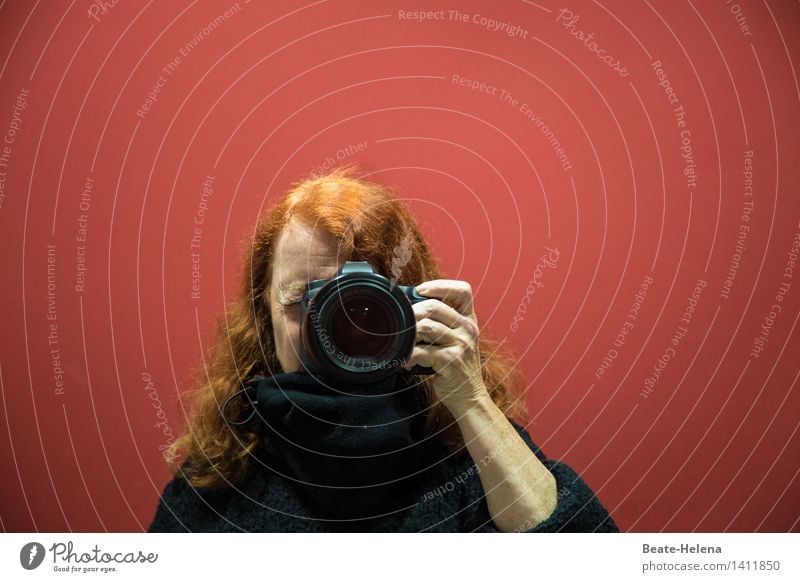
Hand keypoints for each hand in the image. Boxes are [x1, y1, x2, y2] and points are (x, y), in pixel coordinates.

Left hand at [403, 279, 489, 412]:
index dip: (440, 285)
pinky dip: (409, 356)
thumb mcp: (457, 339)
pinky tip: (407, 361)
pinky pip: (422, 351)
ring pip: (426, 327)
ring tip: (403, 344)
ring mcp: (461, 344)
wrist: (469, 395)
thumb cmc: (456, 365)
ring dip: (408, 335)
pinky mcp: (451, 360)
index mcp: (469, 319)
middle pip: (435, 306)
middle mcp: (468, 329)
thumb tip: (411, 307)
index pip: (463, 290)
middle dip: (412, 312)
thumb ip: (442, 323)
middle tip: (401, 323)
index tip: (420, 290)